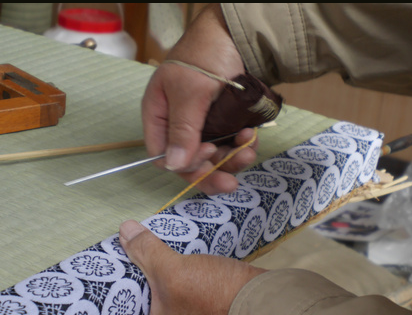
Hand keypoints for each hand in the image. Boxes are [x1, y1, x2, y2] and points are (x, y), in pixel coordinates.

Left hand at [119, 219, 266, 314]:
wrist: (270, 305)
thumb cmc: (217, 297)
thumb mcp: (174, 270)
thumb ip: (147, 251)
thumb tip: (125, 230)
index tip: (106, 309)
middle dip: (142, 310)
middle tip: (132, 286)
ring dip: (169, 306)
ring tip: (160, 281)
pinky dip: (192, 305)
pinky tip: (193, 285)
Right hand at [142, 4, 258, 193]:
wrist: (237, 35)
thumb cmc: (205, 54)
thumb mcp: (191, 91)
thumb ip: (182, 129)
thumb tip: (174, 165)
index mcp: (159, 116)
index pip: (163, 155)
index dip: (185, 163)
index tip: (209, 154)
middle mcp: (178, 125)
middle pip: (190, 164)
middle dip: (212, 173)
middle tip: (231, 182)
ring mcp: (202, 126)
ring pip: (213, 159)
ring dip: (232, 160)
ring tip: (249, 149)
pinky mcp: (223, 125)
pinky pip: (229, 147)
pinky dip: (241, 147)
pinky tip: (252, 137)